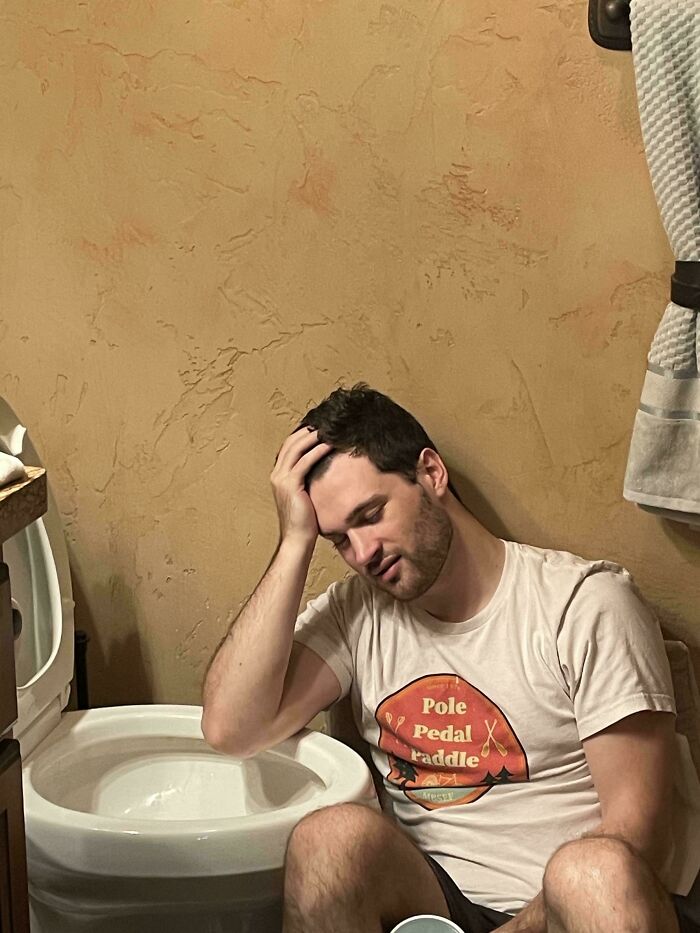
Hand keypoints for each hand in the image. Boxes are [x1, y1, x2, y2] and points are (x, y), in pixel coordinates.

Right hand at [271, 427, 332, 545]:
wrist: (297, 538)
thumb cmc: (305, 520)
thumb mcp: (305, 495)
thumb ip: (307, 480)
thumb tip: (323, 469)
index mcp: (278, 476)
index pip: (289, 447)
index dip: (302, 435)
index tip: (317, 426)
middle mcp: (277, 474)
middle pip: (291, 444)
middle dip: (307, 431)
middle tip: (324, 422)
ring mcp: (281, 479)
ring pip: (296, 449)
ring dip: (313, 437)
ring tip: (328, 428)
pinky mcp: (291, 485)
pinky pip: (305, 462)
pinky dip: (317, 450)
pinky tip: (328, 445)